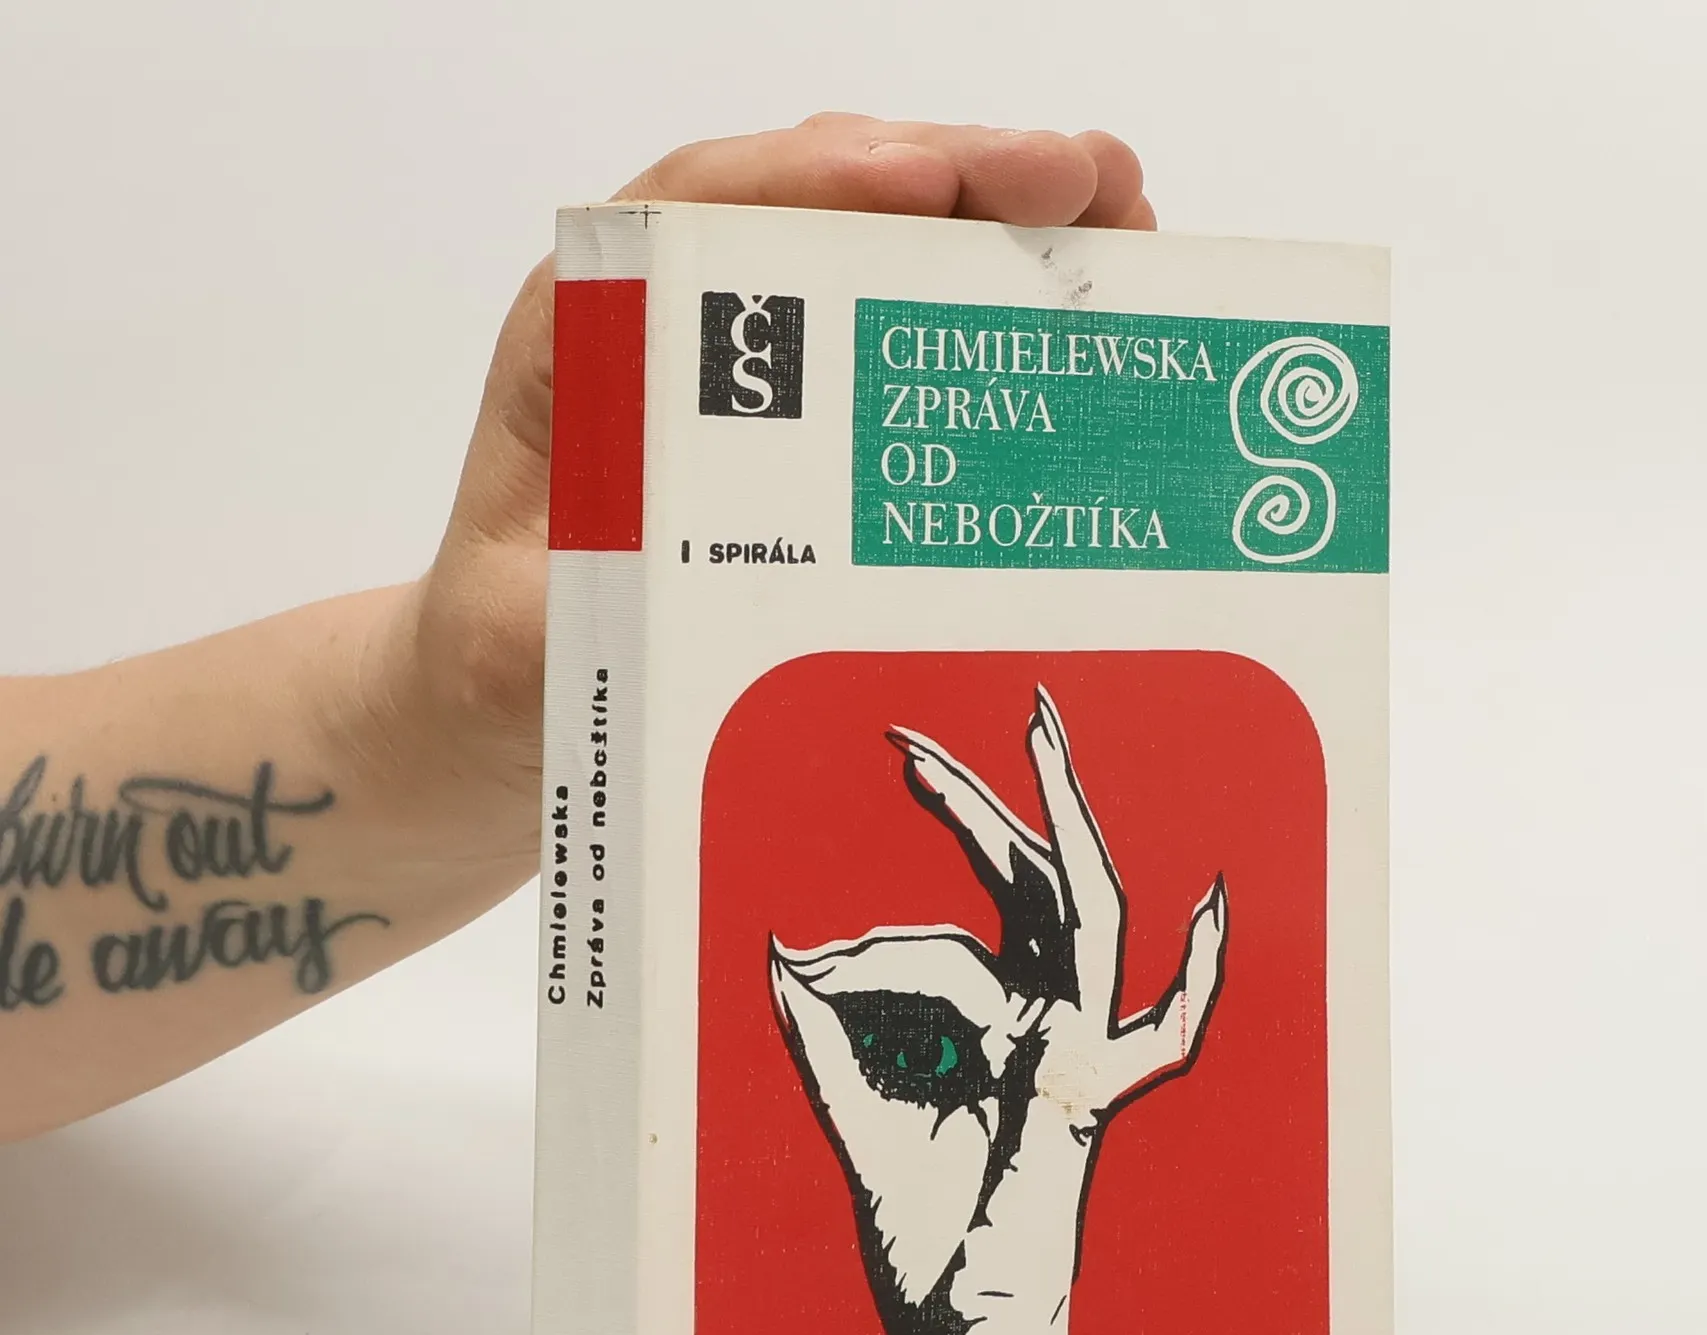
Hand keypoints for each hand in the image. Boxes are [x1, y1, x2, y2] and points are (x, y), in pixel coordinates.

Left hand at [394, 116, 1156, 853]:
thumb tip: (660, 561)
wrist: (496, 694)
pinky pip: (891, 325)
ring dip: (995, 227)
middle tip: (1097, 186)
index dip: (831, 178)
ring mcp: (739, 362)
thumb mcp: (517, 637)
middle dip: (963, 178)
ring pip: (870, 245)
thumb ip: (567, 601)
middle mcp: (667, 319)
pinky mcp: (789, 413)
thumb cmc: (507, 653)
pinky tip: (1069, 308)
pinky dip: (982, 304)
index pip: (709, 210)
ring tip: (1120, 222)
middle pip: (819, 199)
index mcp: (589, 337)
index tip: (945, 183)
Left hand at [770, 688, 1225, 1317]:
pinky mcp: (1087, 1092)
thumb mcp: (853, 1117)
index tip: (799, 969)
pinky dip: (1206, 976)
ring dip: (1062, 818)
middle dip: (973, 804)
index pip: (945, 941)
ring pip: (1084, 909)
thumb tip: (778, 954)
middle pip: (1022, 886)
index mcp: (993, 1029)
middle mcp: (1043, 1026)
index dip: (864, 950)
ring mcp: (1075, 1052)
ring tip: (1036, 732)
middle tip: (906, 744)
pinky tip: (1218, 904)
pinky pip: (1165, 1029)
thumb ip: (824, 1039)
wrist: (957, 1327)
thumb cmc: (917, 1239)